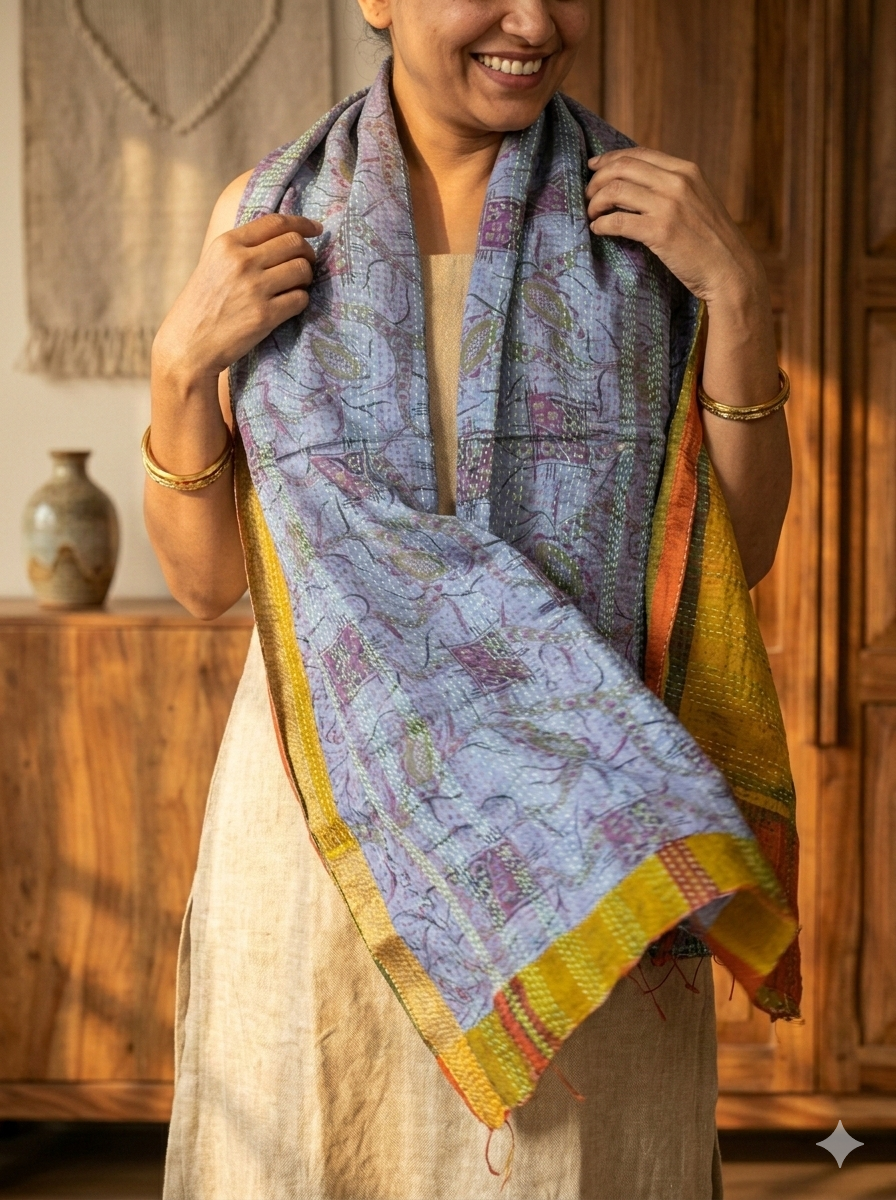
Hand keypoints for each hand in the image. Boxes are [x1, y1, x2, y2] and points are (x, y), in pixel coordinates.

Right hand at [153, 213, 321, 382]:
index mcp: (227, 244)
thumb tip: (282, 237)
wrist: (187, 345)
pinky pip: (300, 299)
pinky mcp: (265, 315)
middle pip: (295, 243)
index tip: (316, 229)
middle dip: (308, 253)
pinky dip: (300, 301)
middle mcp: (241, 261)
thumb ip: (242, 249)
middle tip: (308, 264)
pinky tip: (289, 305)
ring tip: (297, 286)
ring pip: (302, 269)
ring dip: (307, 278)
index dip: (302, 223)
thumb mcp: (213, 264)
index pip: (276, 222)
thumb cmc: (201, 306)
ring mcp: (254, 288)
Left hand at [585, 147, 759, 304]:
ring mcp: (669, 206)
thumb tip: (635, 183)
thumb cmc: (711, 241)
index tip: (594, 168)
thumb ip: (671, 187)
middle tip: (588, 196)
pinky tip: (598, 230)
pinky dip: (601, 224)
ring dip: (595, 202)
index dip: (610, 159)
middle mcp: (677, 182)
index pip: (638, 154)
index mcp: (686, 170)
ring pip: (615, 191)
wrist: (730, 269)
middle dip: (597, 180)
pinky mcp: (660, 232)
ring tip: (591, 214)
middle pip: (622, 168)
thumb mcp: (696, 201)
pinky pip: (617, 221)